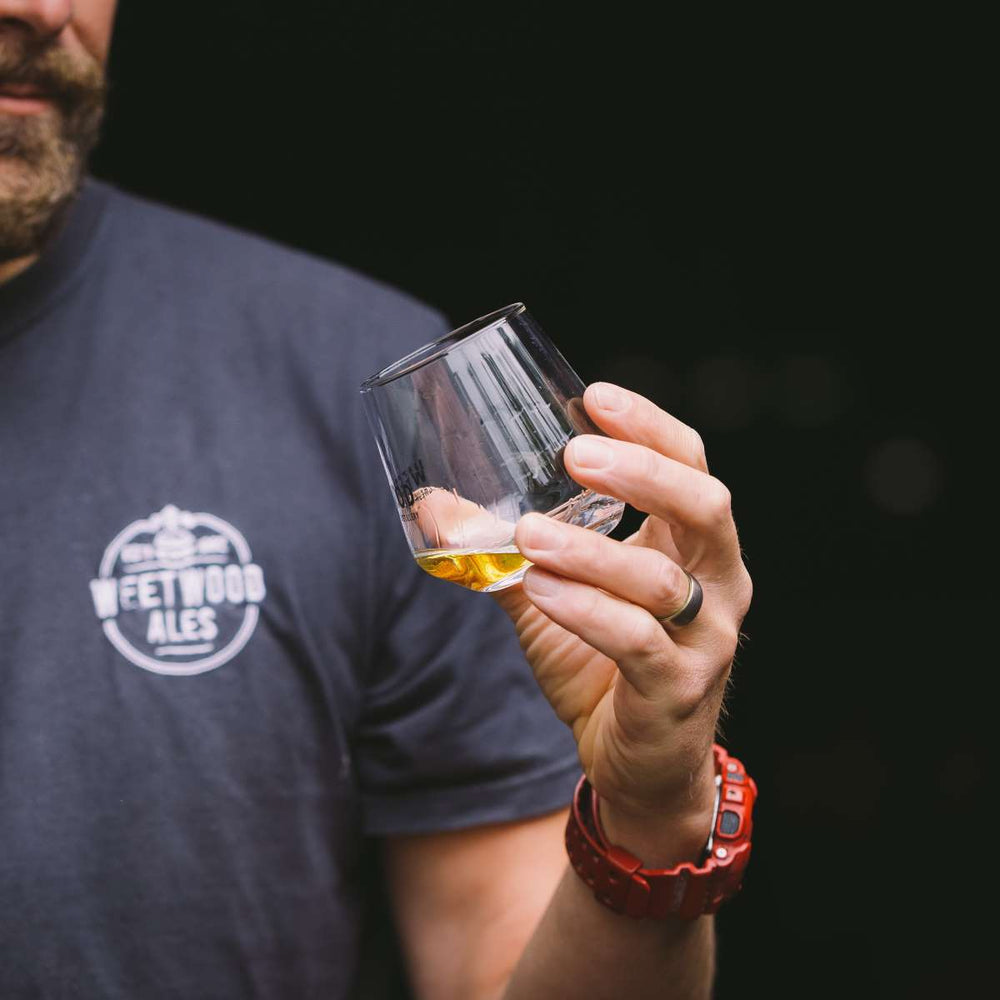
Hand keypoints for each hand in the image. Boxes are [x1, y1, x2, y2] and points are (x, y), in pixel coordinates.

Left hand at [492, 382, 751, 865]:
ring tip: (531, 533)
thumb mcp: (555, 593)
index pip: (689, 465)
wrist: (639, 765)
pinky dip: (586, 611)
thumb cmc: (602, 665)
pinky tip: (541, 588)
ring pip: (662, 580)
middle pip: (705, 506)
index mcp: (691, 546)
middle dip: (642, 472)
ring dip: (592, 551)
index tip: (593, 397)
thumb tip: (433, 503)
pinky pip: (637, 642)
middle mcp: (716, 584)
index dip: (649, 428)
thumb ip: (509, 549)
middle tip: (575, 455)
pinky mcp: (677, 690)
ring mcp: (706, 639)